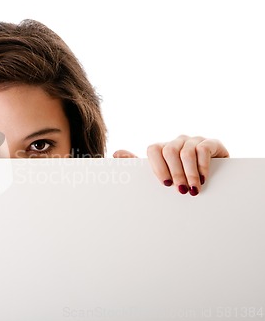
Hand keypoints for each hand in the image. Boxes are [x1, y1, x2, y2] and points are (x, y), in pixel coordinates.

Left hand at [114, 135, 228, 195]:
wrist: (213, 177)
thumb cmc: (181, 178)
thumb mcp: (161, 174)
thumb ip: (138, 165)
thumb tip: (116, 154)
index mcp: (163, 148)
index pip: (153, 150)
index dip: (157, 167)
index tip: (165, 184)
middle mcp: (177, 141)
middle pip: (169, 151)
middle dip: (175, 173)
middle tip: (180, 190)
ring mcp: (194, 140)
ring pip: (186, 152)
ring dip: (190, 173)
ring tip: (193, 189)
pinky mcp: (211, 143)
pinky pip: (203, 149)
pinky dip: (203, 166)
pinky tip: (204, 179)